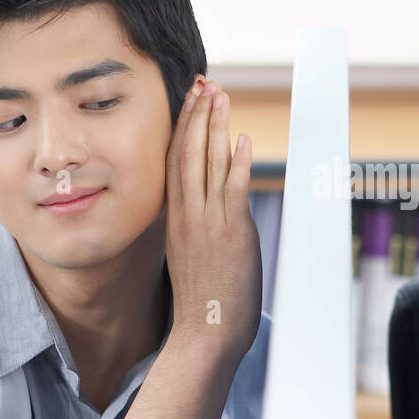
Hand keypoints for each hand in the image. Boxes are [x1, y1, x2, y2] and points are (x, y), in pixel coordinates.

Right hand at [163, 79, 261, 371]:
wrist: (204, 334)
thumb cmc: (204, 302)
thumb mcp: (194, 255)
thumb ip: (201, 226)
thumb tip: (217, 206)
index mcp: (176, 219)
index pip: (175, 162)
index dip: (183, 128)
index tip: (190, 101)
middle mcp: (187, 216)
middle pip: (188, 154)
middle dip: (197, 115)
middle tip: (204, 83)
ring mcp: (206, 224)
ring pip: (208, 164)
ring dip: (215, 127)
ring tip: (220, 95)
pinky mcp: (229, 235)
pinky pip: (233, 191)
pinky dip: (238, 163)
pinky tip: (242, 139)